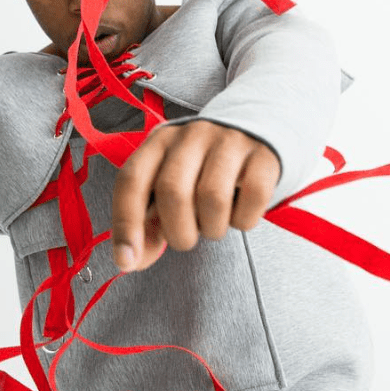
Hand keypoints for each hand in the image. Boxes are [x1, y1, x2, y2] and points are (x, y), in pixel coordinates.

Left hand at [111, 120, 279, 271]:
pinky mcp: (264, 154)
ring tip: (214, 222)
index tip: (126, 260)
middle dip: (177, 232)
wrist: (257, 129)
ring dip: (212, 228)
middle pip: (172, 191)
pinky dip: (244, 220)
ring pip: (213, 198)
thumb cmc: (203, 168)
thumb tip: (129, 261)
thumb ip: (147, 223)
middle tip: (187, 237)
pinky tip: (239, 212)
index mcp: (159, 142)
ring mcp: (229, 141)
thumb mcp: (169, 185)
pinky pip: (252, 198)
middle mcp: (191, 136)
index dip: (125, 224)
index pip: (131, 180)